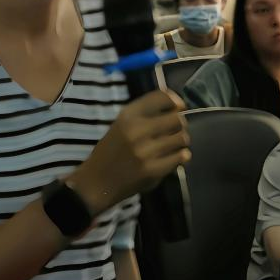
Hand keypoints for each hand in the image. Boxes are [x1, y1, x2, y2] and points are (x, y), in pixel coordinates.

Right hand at [70, 90, 190, 216]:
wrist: (97, 182)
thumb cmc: (110, 151)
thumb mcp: (121, 125)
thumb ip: (144, 115)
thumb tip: (177, 107)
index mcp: (128, 115)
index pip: (161, 97)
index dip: (175, 100)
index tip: (179, 107)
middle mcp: (137, 130)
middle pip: (177, 119)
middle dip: (180, 124)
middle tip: (175, 131)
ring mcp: (146, 151)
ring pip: (182, 138)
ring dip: (181, 141)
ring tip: (173, 145)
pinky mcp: (153, 170)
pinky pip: (181, 157)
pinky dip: (182, 156)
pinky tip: (174, 158)